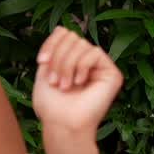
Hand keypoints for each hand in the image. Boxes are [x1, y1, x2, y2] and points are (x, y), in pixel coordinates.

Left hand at [33, 25, 123, 150]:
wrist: (62, 124)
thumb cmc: (52, 105)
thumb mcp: (46, 71)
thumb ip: (55, 49)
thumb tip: (61, 29)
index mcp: (71, 59)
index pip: (63, 33)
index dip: (51, 43)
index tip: (41, 62)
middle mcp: (87, 60)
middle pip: (71, 37)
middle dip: (58, 57)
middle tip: (54, 81)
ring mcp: (100, 67)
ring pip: (81, 44)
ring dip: (66, 65)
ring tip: (63, 85)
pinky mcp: (112, 74)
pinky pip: (94, 52)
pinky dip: (81, 66)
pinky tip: (79, 83)